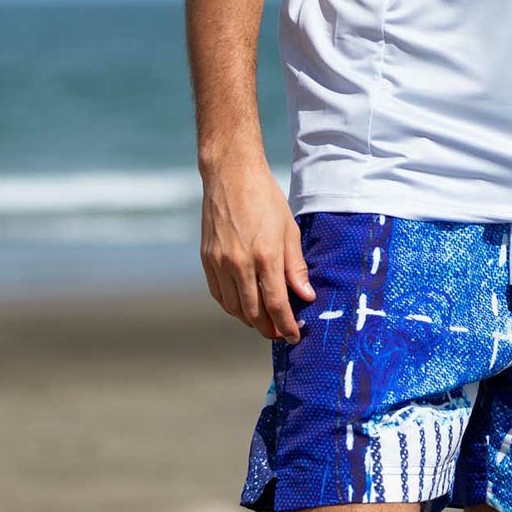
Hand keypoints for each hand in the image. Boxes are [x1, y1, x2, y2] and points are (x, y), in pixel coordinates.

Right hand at [199, 157, 315, 341]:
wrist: (231, 175)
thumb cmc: (266, 198)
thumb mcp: (289, 229)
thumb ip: (296, 267)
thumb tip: (305, 296)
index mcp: (266, 256)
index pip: (277, 305)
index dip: (287, 326)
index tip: (295, 336)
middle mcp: (240, 264)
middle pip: (253, 313)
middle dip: (269, 328)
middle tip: (281, 332)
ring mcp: (220, 263)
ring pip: (234, 308)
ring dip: (250, 320)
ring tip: (264, 320)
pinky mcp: (207, 259)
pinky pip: (218, 294)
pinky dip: (231, 306)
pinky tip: (243, 305)